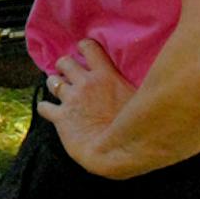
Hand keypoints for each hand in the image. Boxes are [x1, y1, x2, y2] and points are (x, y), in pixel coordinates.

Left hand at [37, 39, 136, 172]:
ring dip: (54, 83)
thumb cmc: (136, 127)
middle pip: (65, 62)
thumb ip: (136, 86)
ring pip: (52, 81)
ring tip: (57, 88)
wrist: (117, 151)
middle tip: (68, 72)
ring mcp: (71, 99)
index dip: (84, 47)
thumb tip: (155, 80)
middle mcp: (85, 83)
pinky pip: (44, 107)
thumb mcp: (141, 99)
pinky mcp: (60, 117)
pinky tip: (47, 110)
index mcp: (105, 75)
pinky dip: (45, 108)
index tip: (83, 50)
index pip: (89, 48)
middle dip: (64, 66)